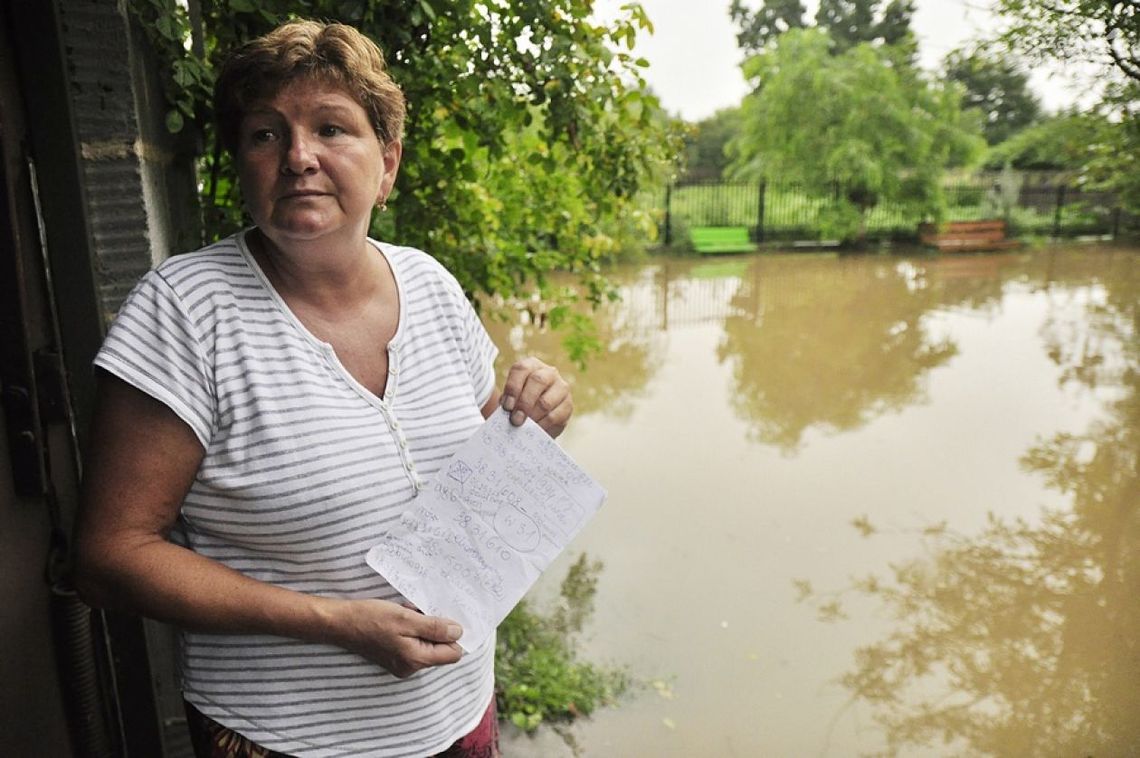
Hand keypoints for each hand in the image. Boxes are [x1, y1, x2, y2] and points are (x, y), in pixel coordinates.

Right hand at [334, 598, 463, 677]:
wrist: (341, 622)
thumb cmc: (371, 618)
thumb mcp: (407, 618)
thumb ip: (435, 628)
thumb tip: (459, 633)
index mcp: (416, 660)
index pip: (453, 653)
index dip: (453, 634)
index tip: (442, 616)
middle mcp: (411, 667)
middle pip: (440, 648)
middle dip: (434, 627)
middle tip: (417, 611)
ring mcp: (402, 664)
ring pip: (427, 642)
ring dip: (422, 625)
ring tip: (406, 612)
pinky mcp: (394, 657)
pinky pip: (414, 642)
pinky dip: (412, 628)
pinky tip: (399, 616)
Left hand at [499, 356, 572, 437]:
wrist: (536, 416)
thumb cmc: (519, 404)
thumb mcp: (511, 398)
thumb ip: (508, 402)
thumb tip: (507, 413)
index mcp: (531, 365)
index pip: (521, 369)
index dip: (513, 387)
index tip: (506, 406)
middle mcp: (548, 372)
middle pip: (537, 381)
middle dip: (524, 403)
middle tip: (515, 420)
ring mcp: (561, 387)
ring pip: (546, 401)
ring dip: (533, 417)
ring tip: (523, 427)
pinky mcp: (568, 405)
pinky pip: (555, 416)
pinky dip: (542, 425)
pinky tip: (535, 430)